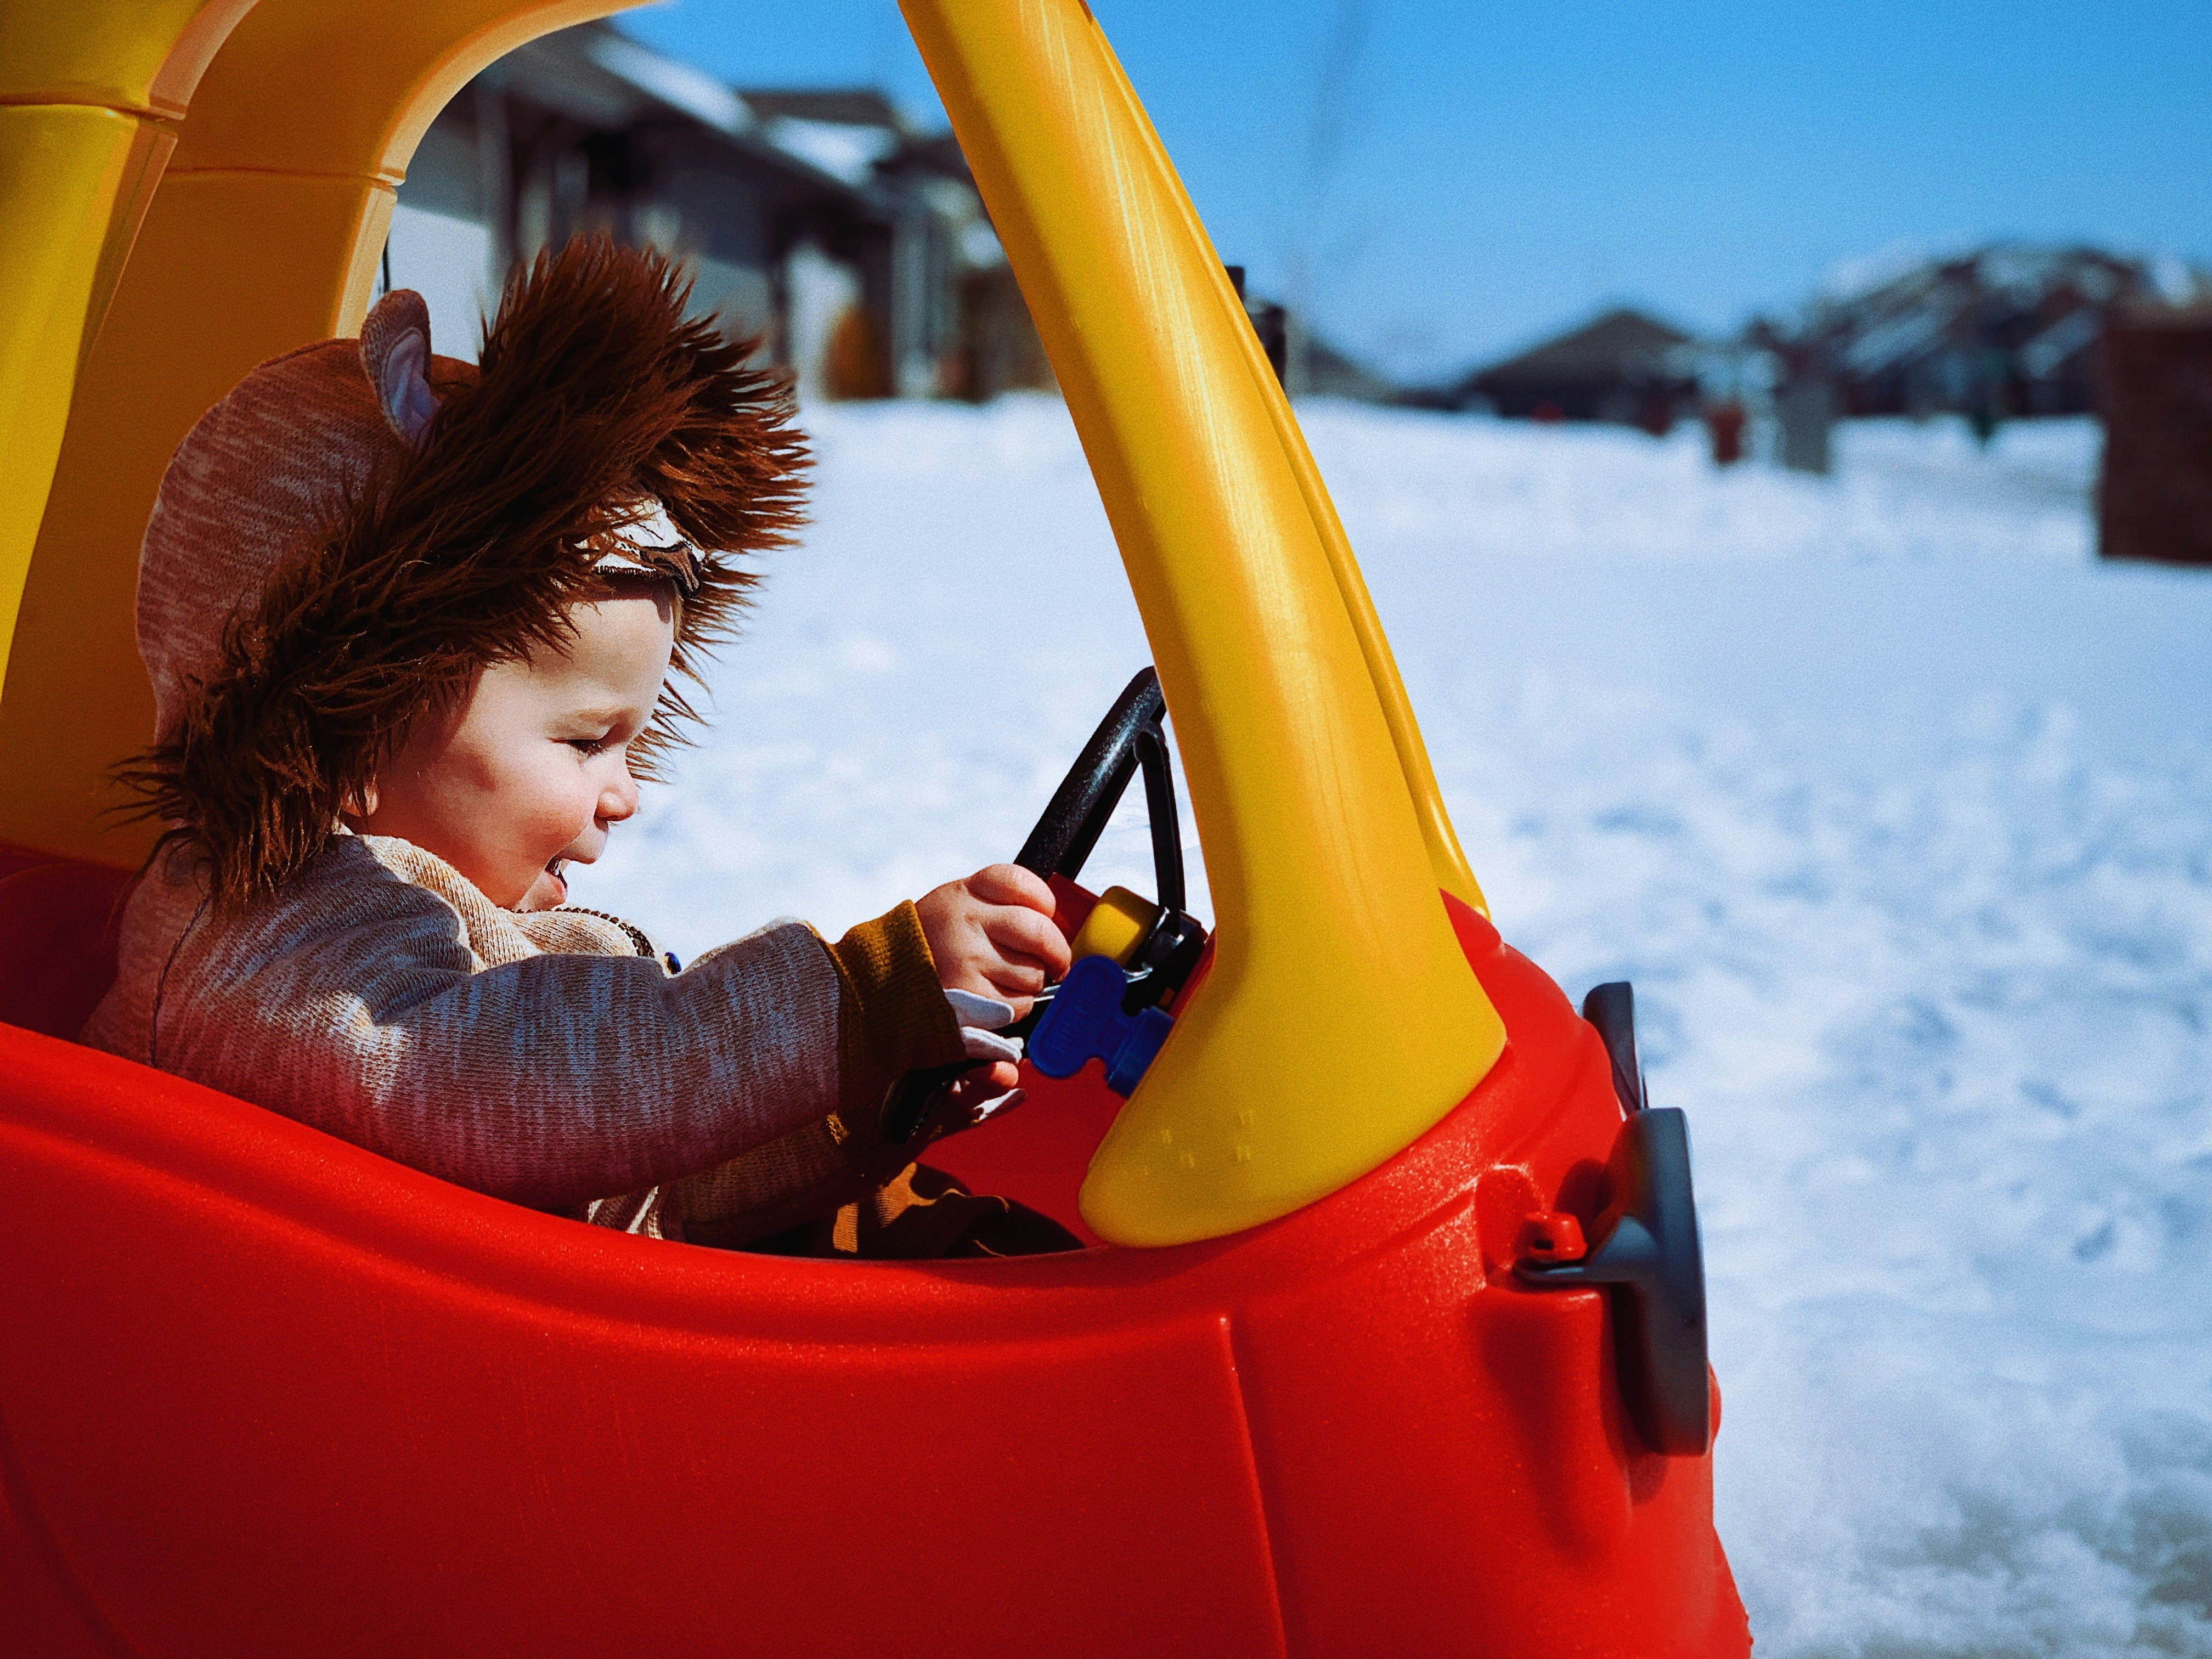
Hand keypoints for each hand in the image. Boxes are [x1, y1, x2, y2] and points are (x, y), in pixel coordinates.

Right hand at [916, 863, 1070, 1026]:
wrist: (881, 981)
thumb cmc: (931, 945)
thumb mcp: (956, 907)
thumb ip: (998, 908)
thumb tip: (1054, 928)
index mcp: (965, 892)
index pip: (1022, 883)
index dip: (1045, 902)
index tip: (1046, 916)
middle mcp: (966, 921)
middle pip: (1039, 932)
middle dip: (1057, 952)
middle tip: (1056, 962)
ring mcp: (967, 958)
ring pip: (1034, 973)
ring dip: (1032, 982)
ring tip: (1009, 980)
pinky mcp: (970, 995)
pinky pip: (1019, 1003)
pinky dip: (1017, 1006)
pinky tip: (996, 998)